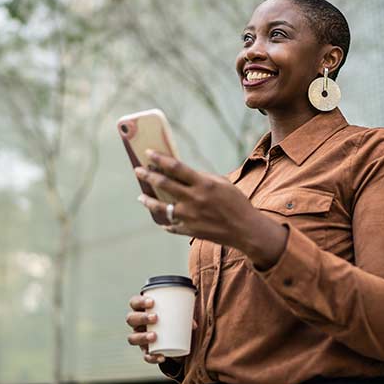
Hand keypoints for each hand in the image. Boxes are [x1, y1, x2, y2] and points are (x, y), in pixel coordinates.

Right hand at [126, 295, 197, 364]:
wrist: (168, 335)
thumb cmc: (170, 318)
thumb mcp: (176, 314)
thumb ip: (185, 316)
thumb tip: (194, 324)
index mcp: (141, 309)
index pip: (134, 302)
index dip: (140, 301)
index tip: (152, 302)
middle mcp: (136, 323)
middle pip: (131, 319)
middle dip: (142, 318)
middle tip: (155, 318)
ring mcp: (139, 337)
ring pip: (132, 338)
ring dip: (143, 337)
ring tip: (154, 336)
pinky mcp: (145, 350)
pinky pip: (145, 355)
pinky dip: (152, 357)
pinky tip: (161, 356)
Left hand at [134, 150, 264, 251]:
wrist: (246, 230)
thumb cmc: (237, 203)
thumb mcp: (222, 183)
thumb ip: (202, 177)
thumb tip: (182, 173)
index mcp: (203, 184)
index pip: (176, 167)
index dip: (160, 159)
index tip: (148, 153)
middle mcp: (194, 199)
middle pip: (164, 185)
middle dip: (148, 175)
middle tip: (138, 170)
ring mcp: (190, 216)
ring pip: (161, 207)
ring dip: (148, 201)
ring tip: (140, 196)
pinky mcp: (190, 230)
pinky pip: (171, 225)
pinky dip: (165, 222)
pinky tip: (161, 219)